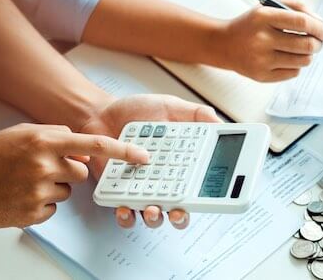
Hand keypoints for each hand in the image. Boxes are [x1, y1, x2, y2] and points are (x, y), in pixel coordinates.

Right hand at [0, 123, 147, 227]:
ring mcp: (38, 192)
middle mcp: (44, 165)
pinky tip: (18, 195)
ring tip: (23, 182)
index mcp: (43, 141)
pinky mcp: (32, 213)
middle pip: (80, 171)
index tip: (143, 157)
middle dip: (68, 170)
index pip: (94, 145)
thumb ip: (53, 134)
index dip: (123, 151)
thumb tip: (77, 144)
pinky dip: (40, 204)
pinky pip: (52, 208)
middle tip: (42, 168)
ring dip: (52, 187)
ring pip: (66, 191)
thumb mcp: (21, 133)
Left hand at [79, 94, 220, 228]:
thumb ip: (198, 114)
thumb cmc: (137, 111)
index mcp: (181, 164)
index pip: (199, 186)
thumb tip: (221, 124)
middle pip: (179, 210)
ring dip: (155, 217)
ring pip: (153, 216)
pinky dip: (126, 215)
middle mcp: (164, 181)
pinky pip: (125, 212)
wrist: (102, 113)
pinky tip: (125, 206)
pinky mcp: (119, 193)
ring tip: (152, 208)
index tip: (212, 197)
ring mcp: (141, 189)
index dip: (208, 196)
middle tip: (179, 210)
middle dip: (181, 217)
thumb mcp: (172, 106)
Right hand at [215, 0, 322, 81]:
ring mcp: (261, 60)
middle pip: (306, 45)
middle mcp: (261, 39)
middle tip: (318, 42)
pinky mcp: (261, 76)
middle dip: (318, 44)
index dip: (320, 28)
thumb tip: (322, 24)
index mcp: (264, 17)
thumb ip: (296, 8)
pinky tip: (284, 58)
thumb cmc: (251, 24)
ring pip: (303, 61)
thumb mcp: (268, 6)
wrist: (224, 44)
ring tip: (299, 49)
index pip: (301, 22)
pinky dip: (295, 65)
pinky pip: (293, 73)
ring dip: (308, 55)